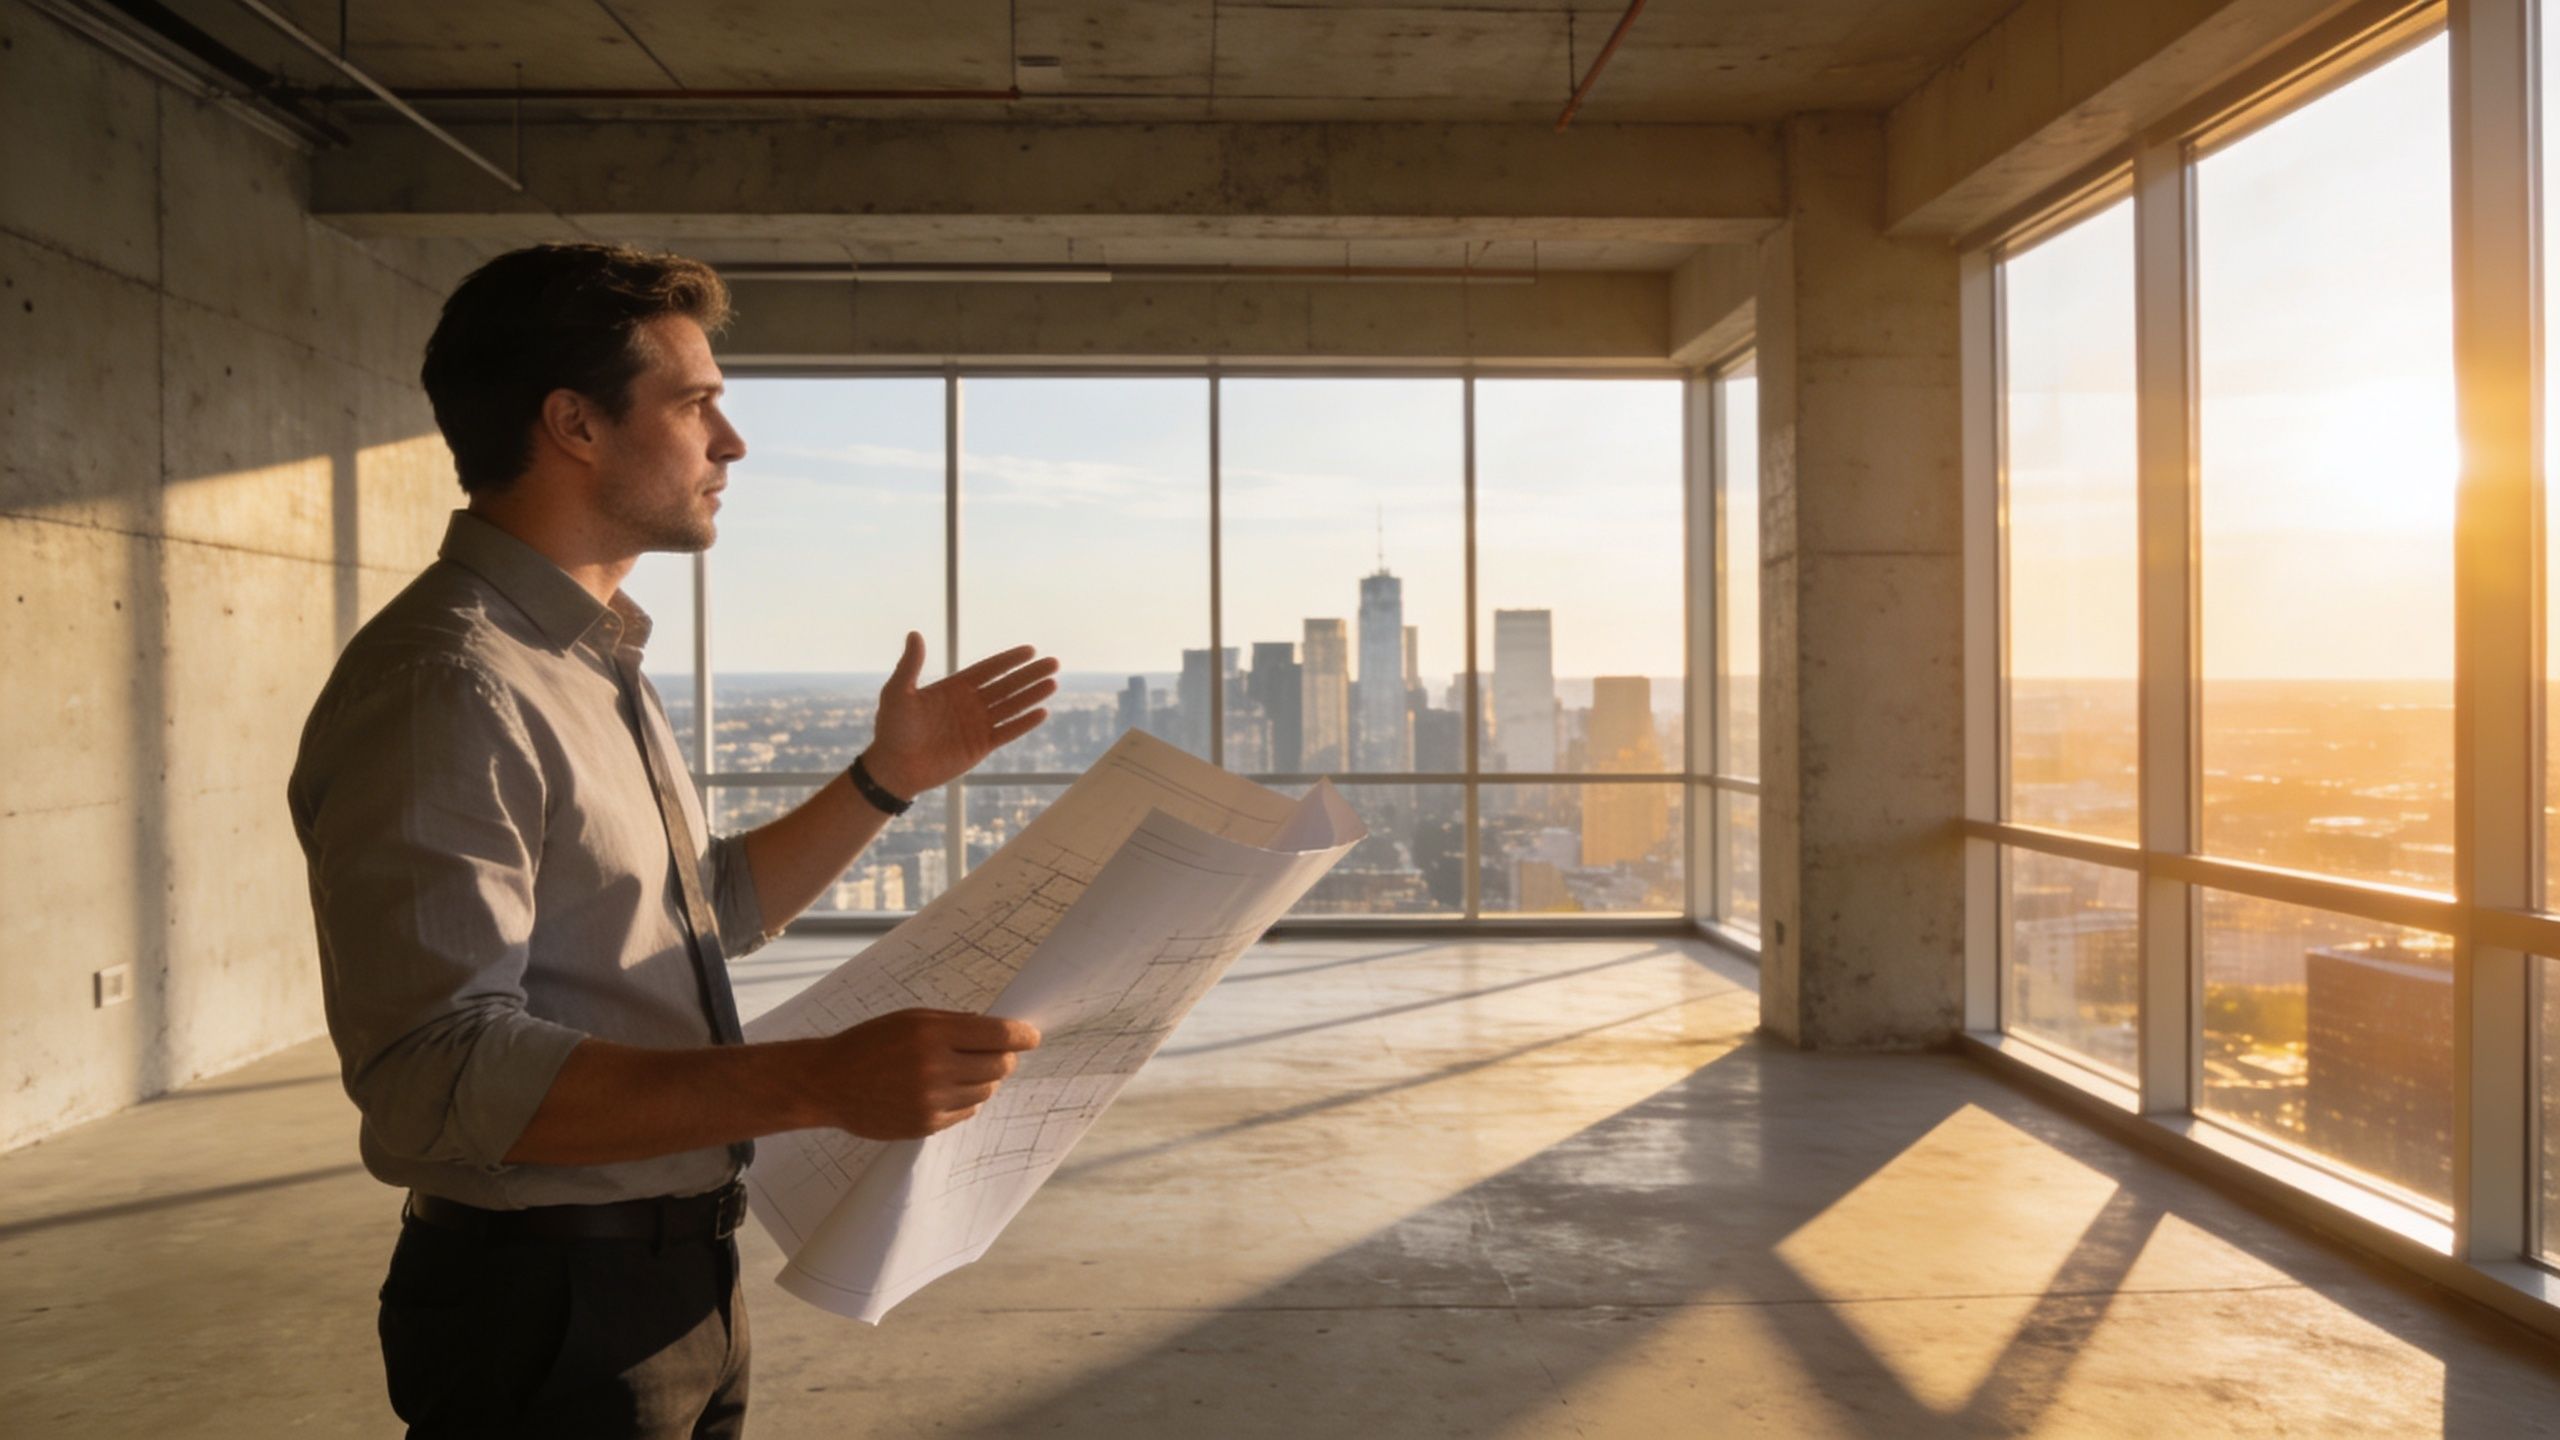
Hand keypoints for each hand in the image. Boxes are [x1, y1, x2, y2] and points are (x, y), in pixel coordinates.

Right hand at [804, 1009, 1042, 1138]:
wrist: (828, 1082)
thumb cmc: (869, 1043)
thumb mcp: (910, 1018)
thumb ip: (954, 1023)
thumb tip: (995, 1027)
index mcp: (932, 1033)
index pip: (998, 1035)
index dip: (1022, 1035)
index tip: (1032, 1036)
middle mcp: (935, 1068)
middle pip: (999, 1065)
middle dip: (1005, 1057)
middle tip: (998, 1053)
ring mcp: (931, 1100)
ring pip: (986, 1090)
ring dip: (984, 1079)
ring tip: (962, 1070)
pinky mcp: (926, 1125)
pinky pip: (967, 1112)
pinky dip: (966, 1100)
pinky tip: (948, 1090)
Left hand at [863, 632, 1059, 797]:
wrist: (894, 768)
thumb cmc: (892, 729)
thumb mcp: (897, 693)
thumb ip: (910, 665)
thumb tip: (915, 634)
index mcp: (954, 688)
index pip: (988, 669)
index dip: (1009, 659)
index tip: (1030, 650)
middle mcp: (970, 704)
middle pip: (1007, 685)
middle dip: (1030, 674)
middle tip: (1053, 662)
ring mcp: (977, 725)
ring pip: (1011, 707)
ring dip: (1032, 695)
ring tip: (1053, 683)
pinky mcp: (980, 747)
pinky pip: (1007, 732)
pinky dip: (1024, 724)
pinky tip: (1042, 712)